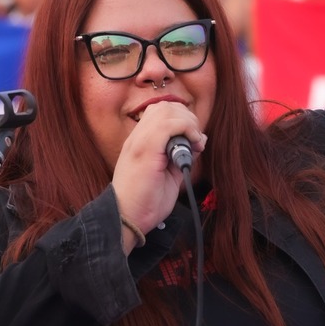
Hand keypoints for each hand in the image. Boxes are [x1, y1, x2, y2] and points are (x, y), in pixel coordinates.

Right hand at [111, 102, 206, 238]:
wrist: (126, 219)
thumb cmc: (145, 202)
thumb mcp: (169, 175)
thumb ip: (180, 156)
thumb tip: (197, 142)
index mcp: (140, 142)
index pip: (161, 112)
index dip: (182, 119)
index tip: (194, 140)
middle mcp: (137, 137)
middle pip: (165, 106)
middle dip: (187, 118)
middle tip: (196, 140)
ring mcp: (139, 141)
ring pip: (167, 110)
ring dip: (188, 122)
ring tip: (195, 143)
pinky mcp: (145, 149)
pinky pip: (169, 124)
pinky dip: (187, 129)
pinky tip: (193, 145)